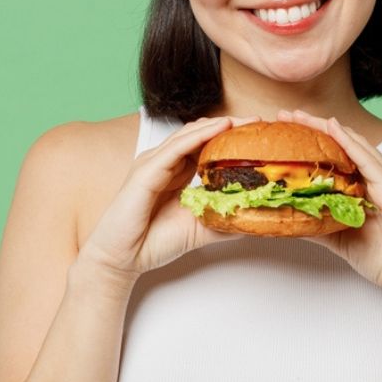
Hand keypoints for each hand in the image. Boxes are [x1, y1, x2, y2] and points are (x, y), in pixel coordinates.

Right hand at [78, 115, 258, 282]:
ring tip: (245, 122)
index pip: (205, 145)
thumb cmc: (153, 242)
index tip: (258, 136)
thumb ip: (224, 220)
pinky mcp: (145, 172)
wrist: (122, 259)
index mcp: (174, 172)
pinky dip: (199, 136)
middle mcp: (163, 163)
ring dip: (218, 126)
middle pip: (198, 134)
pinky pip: (175, 149)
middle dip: (229, 126)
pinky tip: (220, 129)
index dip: (230, 138)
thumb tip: (255, 217)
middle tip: (258, 123)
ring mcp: (152, 164)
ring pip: (188, 136)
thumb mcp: (200, 228)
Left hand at [276, 109, 381, 299]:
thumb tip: (288, 215)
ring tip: (303, 118)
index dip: (314, 138)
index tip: (286, 127)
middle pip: (345, 142)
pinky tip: (334, 131)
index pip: (339, 152)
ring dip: (328, 129)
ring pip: (356, 146)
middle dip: (315, 126)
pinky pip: (371, 163)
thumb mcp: (339, 236)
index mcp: (370, 183)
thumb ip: (317, 221)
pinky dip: (351, 145)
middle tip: (287, 114)